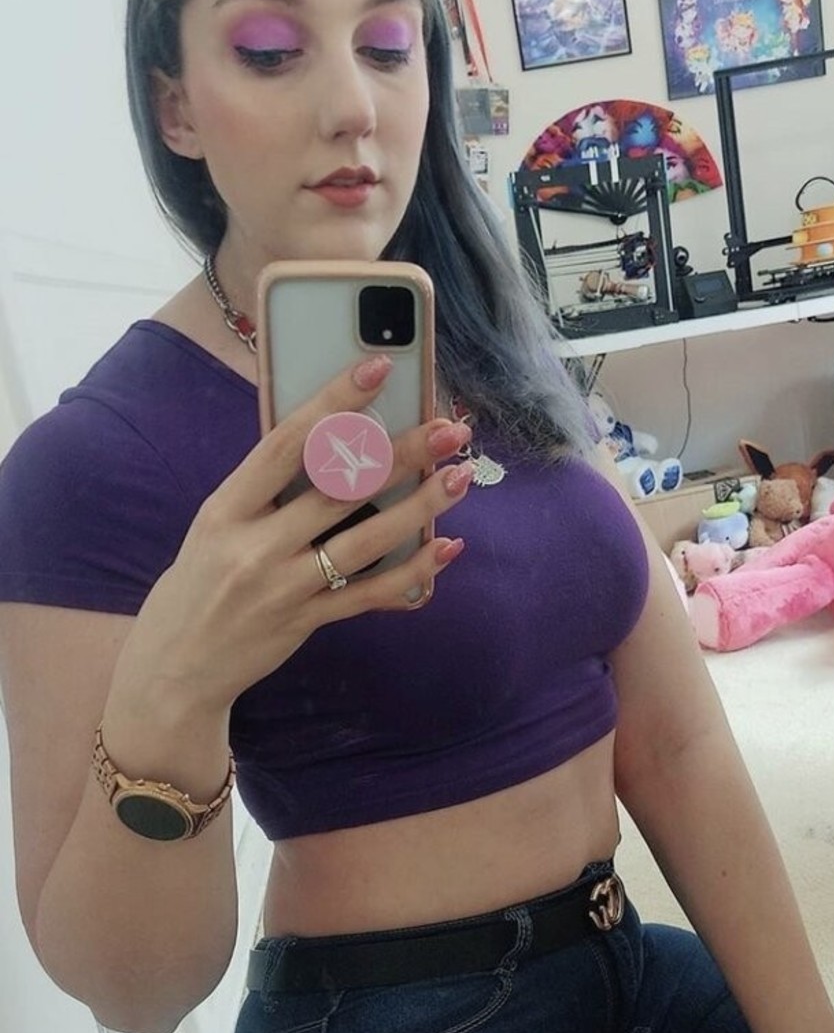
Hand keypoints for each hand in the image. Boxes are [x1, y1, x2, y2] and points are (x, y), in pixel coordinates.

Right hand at [112, 357, 473, 715]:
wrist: (175, 664)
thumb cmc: (200, 580)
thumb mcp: (218, 523)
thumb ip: (268, 489)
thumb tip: (339, 441)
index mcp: (227, 507)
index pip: (286, 442)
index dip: (334, 401)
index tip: (378, 368)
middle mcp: (254, 545)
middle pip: (338, 490)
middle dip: (400, 455)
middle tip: (447, 429)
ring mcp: (282, 588)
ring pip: (365, 542)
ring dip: (419, 508)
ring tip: (459, 478)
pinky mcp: (305, 622)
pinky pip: (369, 593)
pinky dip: (412, 571)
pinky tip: (446, 547)